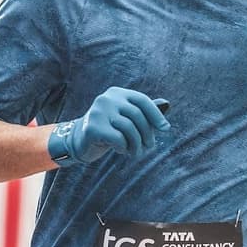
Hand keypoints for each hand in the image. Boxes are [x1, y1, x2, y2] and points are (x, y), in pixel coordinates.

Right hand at [49, 87, 169, 164]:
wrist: (80, 142)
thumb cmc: (109, 130)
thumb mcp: (127, 119)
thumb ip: (144, 112)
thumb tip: (167, 104)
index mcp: (118, 93)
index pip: (142, 100)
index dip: (156, 115)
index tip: (165, 129)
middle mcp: (107, 99)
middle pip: (137, 115)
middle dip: (147, 134)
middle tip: (149, 148)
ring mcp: (98, 112)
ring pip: (129, 128)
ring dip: (137, 145)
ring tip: (135, 153)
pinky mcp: (93, 127)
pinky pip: (118, 138)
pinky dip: (124, 147)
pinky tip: (120, 150)